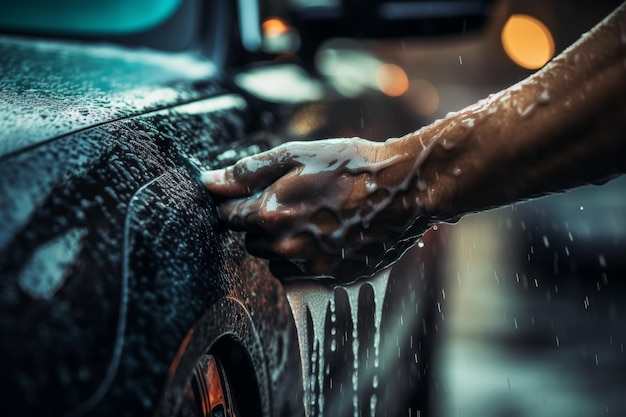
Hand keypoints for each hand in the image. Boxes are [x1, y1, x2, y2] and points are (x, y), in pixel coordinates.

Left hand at [202, 137, 432, 282]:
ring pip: (274, 258)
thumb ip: (248, 171)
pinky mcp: (331, 278)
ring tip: (314, 217)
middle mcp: (285, 248)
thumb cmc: (349, 166)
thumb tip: (208, 181)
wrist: (402, 190)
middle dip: (261, 223)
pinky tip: (327, 235)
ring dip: (283, 242)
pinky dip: (306, 257)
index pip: (228, 216)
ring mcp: (310, 267)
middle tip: (293, 201)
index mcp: (270, 215)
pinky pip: (300, 273)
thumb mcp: (297, 156)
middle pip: (250, 241)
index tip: (251, 194)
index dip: (236, 203)